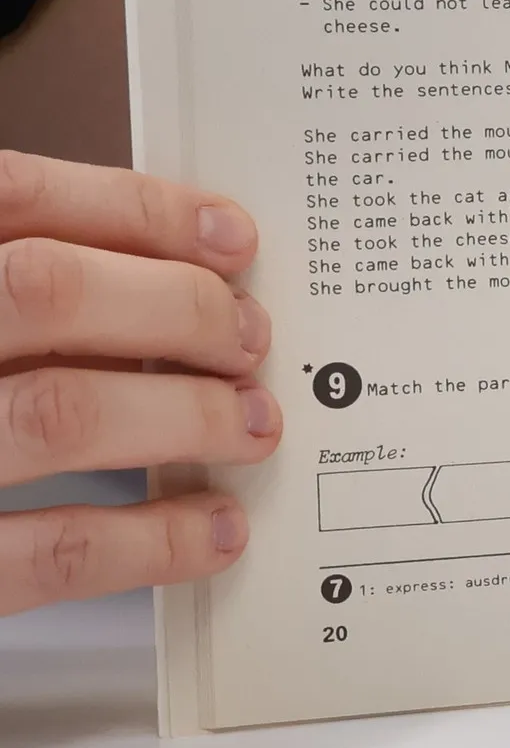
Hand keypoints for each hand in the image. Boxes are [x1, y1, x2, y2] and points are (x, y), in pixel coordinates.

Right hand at [0, 151, 279, 614]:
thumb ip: (7, 279)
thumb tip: (162, 275)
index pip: (14, 194)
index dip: (135, 209)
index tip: (225, 236)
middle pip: (47, 291)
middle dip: (176, 308)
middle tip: (247, 335)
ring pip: (58, 412)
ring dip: (182, 415)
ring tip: (247, 424)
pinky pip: (46, 553)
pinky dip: (147, 539)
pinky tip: (205, 529)